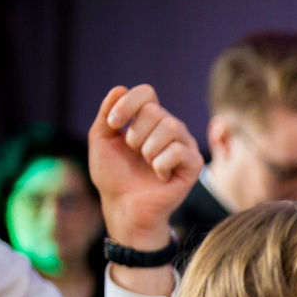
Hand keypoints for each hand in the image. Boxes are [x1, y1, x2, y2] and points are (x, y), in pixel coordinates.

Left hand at [90, 85, 200, 250]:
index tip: (112, 125)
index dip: (127, 104)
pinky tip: (159, 176)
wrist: (124, 207)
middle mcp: (170, 128)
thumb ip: (107, 115)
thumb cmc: (114, 176)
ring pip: (170, 127)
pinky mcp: (194, 165)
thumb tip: (119, 88)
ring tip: (146, 164)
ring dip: (148, 149)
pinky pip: (180, 151)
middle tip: (133, 153)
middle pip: (155, 110)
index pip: (146, 93)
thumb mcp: (102, 141)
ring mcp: (184, 145)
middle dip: (135, 134)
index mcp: (149, 120)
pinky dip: (161, 164)